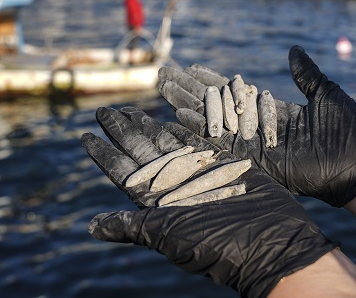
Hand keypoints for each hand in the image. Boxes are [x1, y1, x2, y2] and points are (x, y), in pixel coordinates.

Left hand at [82, 106, 336, 297]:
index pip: (123, 172)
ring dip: (149, 127)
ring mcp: (201, 176)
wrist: (270, 243)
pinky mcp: (227, 167)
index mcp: (158, 204)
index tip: (85, 135)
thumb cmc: (218, 245)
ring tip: (131, 109)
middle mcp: (176, 188)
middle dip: (124, 131)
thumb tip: (91, 227)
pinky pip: (201, 143)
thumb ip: (133, 226)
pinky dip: (187, 130)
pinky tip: (174, 115)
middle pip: (143, 153)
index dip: (104, 154)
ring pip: (169, 144)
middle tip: (105, 110)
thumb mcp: (169, 235)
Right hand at [158, 45, 355, 207]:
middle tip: (163, 74)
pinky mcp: (255, 160)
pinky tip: (179, 115)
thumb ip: (305, 73)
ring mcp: (254, 145)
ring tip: (164, 89)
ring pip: (212, 122)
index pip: (235, 92)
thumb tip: (294, 49)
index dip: (212, 79)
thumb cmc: (350, 130)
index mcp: (274, 112)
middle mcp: (258, 128)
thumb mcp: (325, 92)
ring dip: (187, 105)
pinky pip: (221, 143)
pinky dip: (201, 129)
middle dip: (189, 91)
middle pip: (215, 106)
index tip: (190, 66)